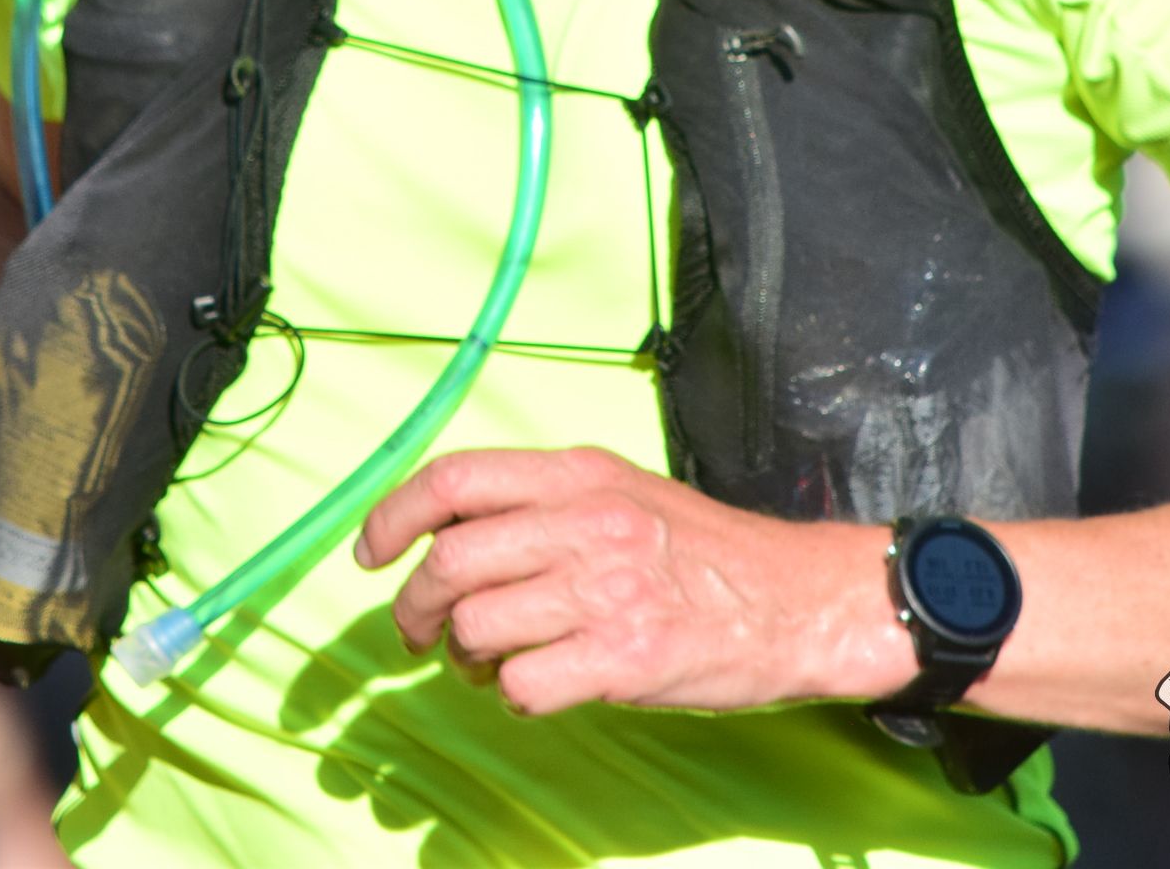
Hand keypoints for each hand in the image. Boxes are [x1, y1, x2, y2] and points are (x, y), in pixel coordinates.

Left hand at [355, 446, 905, 716]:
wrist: (799, 599)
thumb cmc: (705, 553)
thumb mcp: (622, 492)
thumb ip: (541, 503)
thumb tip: (447, 533)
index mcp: (579, 473)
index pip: (453, 478)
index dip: (392, 517)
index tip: (370, 554)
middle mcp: (587, 523)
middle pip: (449, 561)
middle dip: (414, 607)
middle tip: (421, 632)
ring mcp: (606, 592)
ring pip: (475, 628)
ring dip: (466, 658)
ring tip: (494, 663)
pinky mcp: (625, 659)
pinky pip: (522, 685)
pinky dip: (514, 697)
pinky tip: (542, 687)